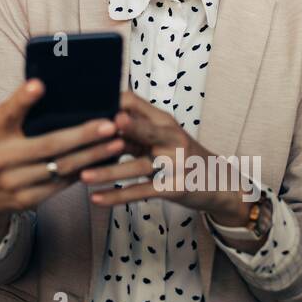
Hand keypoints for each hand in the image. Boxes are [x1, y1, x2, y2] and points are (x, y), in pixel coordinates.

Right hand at [0, 78, 126, 241]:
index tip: (39, 84)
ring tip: (117, 143)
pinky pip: (61, 186)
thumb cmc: (2, 147)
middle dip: (82, 135)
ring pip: (60, 168)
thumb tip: (52, 86)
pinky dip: (84, 172)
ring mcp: (12, 182)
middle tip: (110, 125)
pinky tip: (103, 162)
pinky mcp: (25, 200)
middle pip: (47, 145)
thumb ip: (22, 110)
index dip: (23, 99)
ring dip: (92, 156)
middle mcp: (1, 157)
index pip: (8, 112)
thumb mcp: (3, 127)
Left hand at [78, 90, 251, 220]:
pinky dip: (117, 196)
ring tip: (81, 175)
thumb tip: (96, 122)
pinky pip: (141, 191)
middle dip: (115, 131)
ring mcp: (175, 163)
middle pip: (142, 130)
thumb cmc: (180, 156)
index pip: (134, 102)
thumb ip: (134, 129)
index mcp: (164, 120)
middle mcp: (171, 137)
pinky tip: (96, 198)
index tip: (80, 108)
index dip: (110, 103)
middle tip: (87, 130)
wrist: (220, 183)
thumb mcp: (161, 137)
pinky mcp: (175, 188)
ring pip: (136, 166)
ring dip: (107, 171)